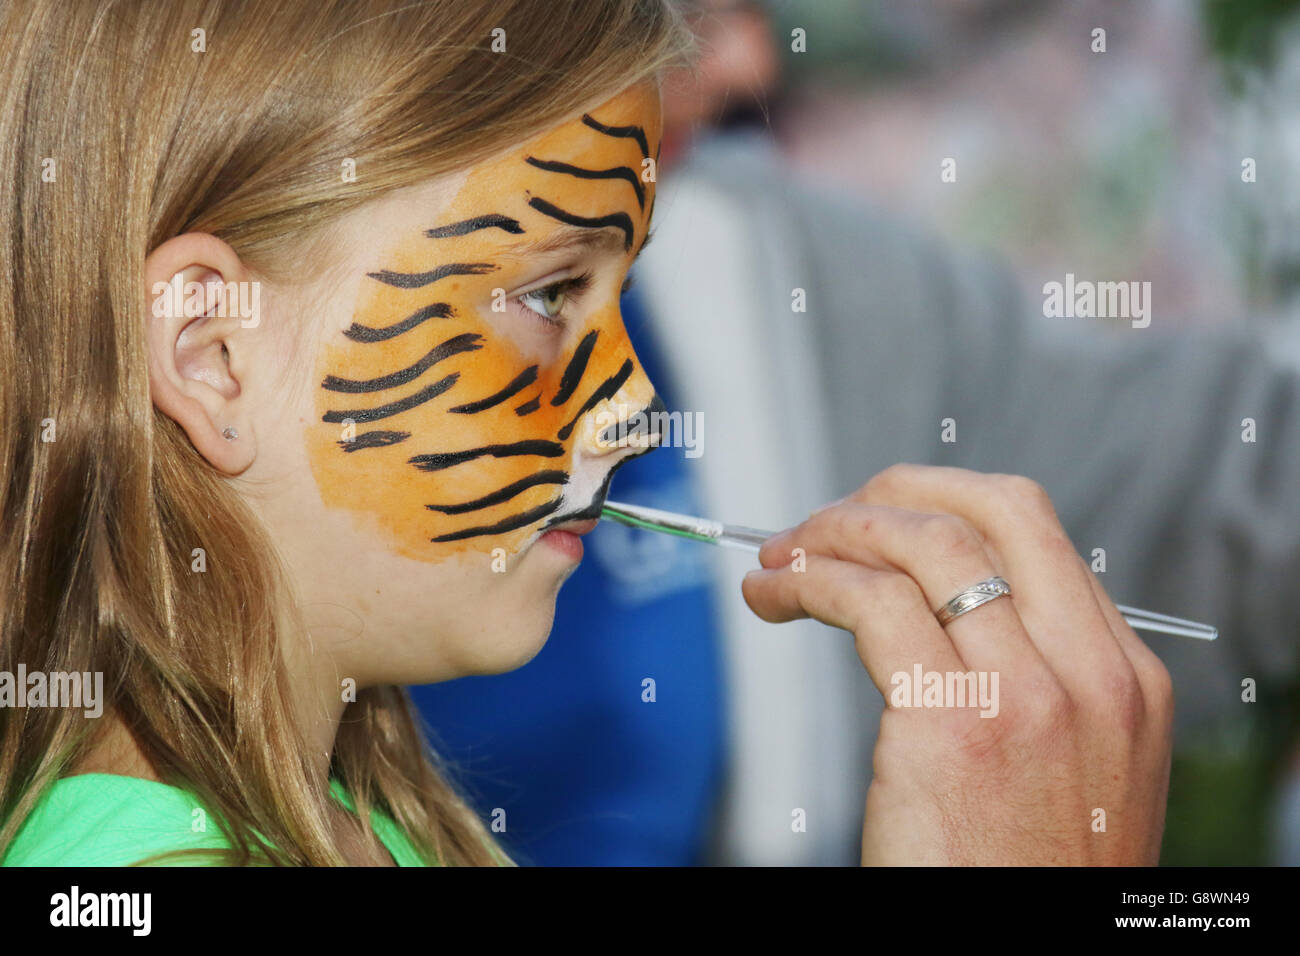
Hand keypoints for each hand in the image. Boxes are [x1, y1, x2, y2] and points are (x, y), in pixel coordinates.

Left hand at [741, 464, 1173, 864]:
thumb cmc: (1028, 878)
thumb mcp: (1077, 772)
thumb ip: (1038, 683)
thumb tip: (948, 607)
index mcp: (1124, 678)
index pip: (1035, 530)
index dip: (943, 503)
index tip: (883, 514)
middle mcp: (1089, 673)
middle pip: (987, 511)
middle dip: (890, 492)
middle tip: (825, 519)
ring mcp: (1028, 696)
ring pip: (920, 545)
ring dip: (831, 531)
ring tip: (778, 557)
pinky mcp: (953, 727)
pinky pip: (866, 604)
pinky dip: (806, 579)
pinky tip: (773, 595)